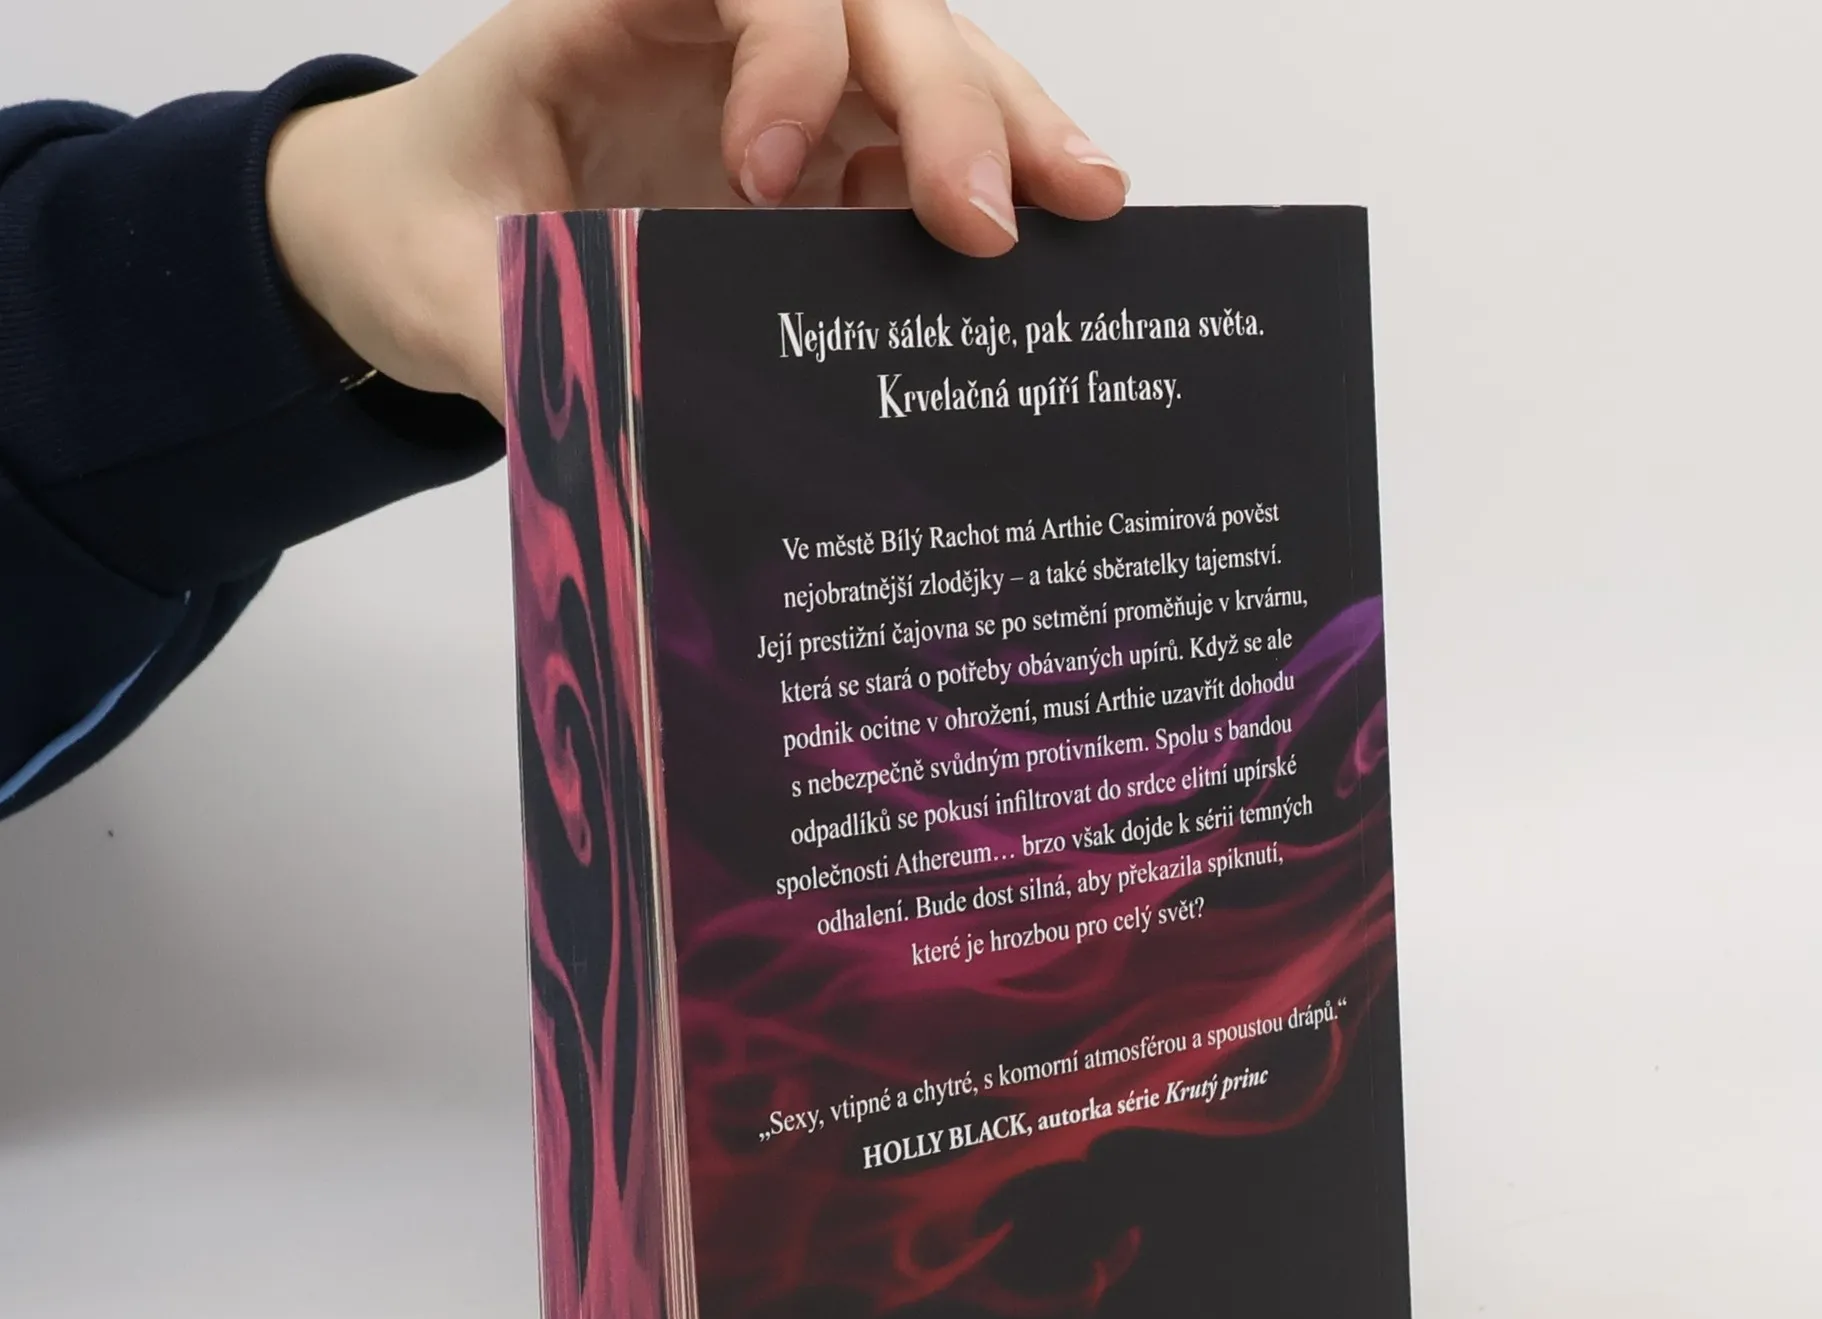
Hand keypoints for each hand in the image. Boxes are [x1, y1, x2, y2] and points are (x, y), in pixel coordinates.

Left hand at [266, 0, 1128, 418]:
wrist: (410, 232)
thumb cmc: (417, 223)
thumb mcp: (449, 288)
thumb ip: (536, 344)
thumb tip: (631, 448)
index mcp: (609, 14)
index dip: (784, 48)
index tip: (769, 177)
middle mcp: (713, 34)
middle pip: (867, 7)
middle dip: (943, 98)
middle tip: (988, 220)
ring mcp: (775, 91)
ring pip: (918, 65)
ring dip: (1004, 125)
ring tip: (1089, 203)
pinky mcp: (812, 161)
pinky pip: (913, 153)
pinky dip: (985, 187)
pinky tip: (1050, 239)